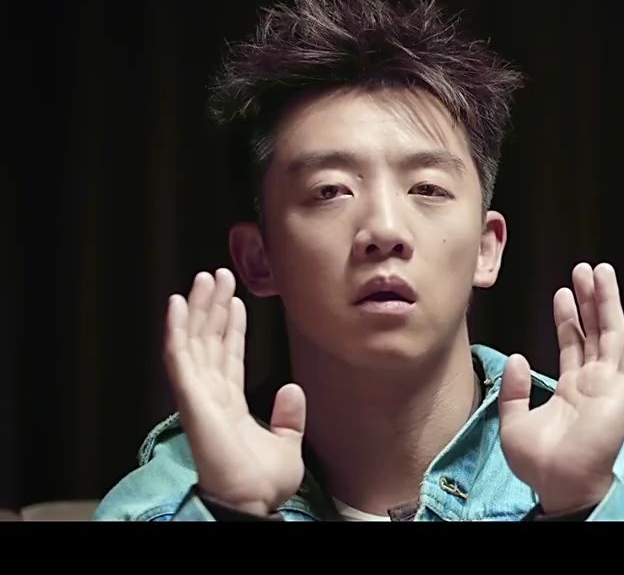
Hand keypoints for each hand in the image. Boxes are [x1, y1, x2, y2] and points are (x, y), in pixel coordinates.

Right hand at [164, 269, 306, 516]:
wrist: (254, 500)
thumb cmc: (264, 482)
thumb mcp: (288, 443)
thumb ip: (290, 416)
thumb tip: (292, 388)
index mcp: (231, 405)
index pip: (228, 356)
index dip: (231, 328)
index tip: (237, 301)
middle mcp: (211, 396)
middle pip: (208, 342)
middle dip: (213, 308)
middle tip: (219, 275)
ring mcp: (198, 396)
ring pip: (194, 342)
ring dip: (198, 308)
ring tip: (205, 278)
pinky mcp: (191, 398)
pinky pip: (180, 357)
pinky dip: (177, 329)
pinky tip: (179, 303)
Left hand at [498, 263, 623, 515]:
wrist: (559, 485)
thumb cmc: (540, 463)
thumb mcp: (513, 422)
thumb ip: (514, 390)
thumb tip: (517, 357)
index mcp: (571, 388)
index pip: (572, 342)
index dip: (568, 316)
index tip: (562, 291)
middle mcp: (594, 382)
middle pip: (594, 330)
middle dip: (590, 298)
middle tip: (584, 268)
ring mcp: (610, 384)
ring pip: (613, 333)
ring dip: (609, 301)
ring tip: (602, 270)